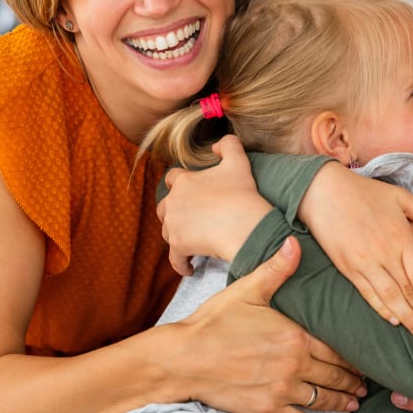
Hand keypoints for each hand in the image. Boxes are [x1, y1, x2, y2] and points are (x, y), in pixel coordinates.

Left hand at [158, 135, 272, 273]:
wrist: (247, 225)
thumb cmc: (243, 194)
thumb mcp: (239, 161)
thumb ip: (228, 145)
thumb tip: (215, 145)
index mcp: (183, 181)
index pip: (173, 178)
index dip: (181, 184)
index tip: (192, 193)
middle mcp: (173, 202)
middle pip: (165, 206)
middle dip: (175, 211)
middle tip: (191, 218)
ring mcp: (174, 226)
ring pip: (167, 231)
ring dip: (177, 235)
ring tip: (192, 240)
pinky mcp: (178, 247)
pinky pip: (175, 258)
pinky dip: (181, 263)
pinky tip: (190, 267)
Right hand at [169, 237, 366, 412]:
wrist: (183, 358)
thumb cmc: (214, 321)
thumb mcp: (248, 290)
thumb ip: (277, 269)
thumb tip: (294, 242)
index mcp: (295, 336)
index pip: (336, 348)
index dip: (354, 355)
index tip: (367, 358)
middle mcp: (294, 365)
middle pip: (334, 375)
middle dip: (353, 380)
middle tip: (367, 384)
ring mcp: (281, 390)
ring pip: (321, 398)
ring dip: (342, 401)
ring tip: (355, 402)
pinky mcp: (265, 410)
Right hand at [299, 162, 412, 334]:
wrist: (324, 191)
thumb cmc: (365, 191)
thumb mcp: (400, 196)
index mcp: (401, 236)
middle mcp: (385, 252)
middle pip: (407, 290)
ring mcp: (365, 262)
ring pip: (388, 297)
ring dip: (404, 316)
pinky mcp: (348, 267)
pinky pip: (367, 293)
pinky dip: (380, 309)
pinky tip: (392, 319)